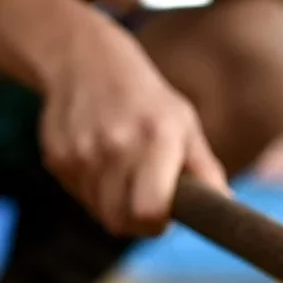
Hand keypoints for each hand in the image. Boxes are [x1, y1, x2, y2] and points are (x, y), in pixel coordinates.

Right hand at [39, 29, 229, 237]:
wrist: (84, 59)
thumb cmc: (145, 98)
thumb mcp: (183, 123)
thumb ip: (204, 169)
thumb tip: (226, 207)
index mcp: (156, 138)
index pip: (150, 211)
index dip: (158, 223)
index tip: (164, 214)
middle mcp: (117, 146)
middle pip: (121, 221)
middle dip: (136, 220)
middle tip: (145, 199)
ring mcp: (82, 152)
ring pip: (99, 211)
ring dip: (113, 203)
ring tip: (122, 171)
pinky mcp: (56, 157)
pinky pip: (79, 195)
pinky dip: (92, 188)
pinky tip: (98, 159)